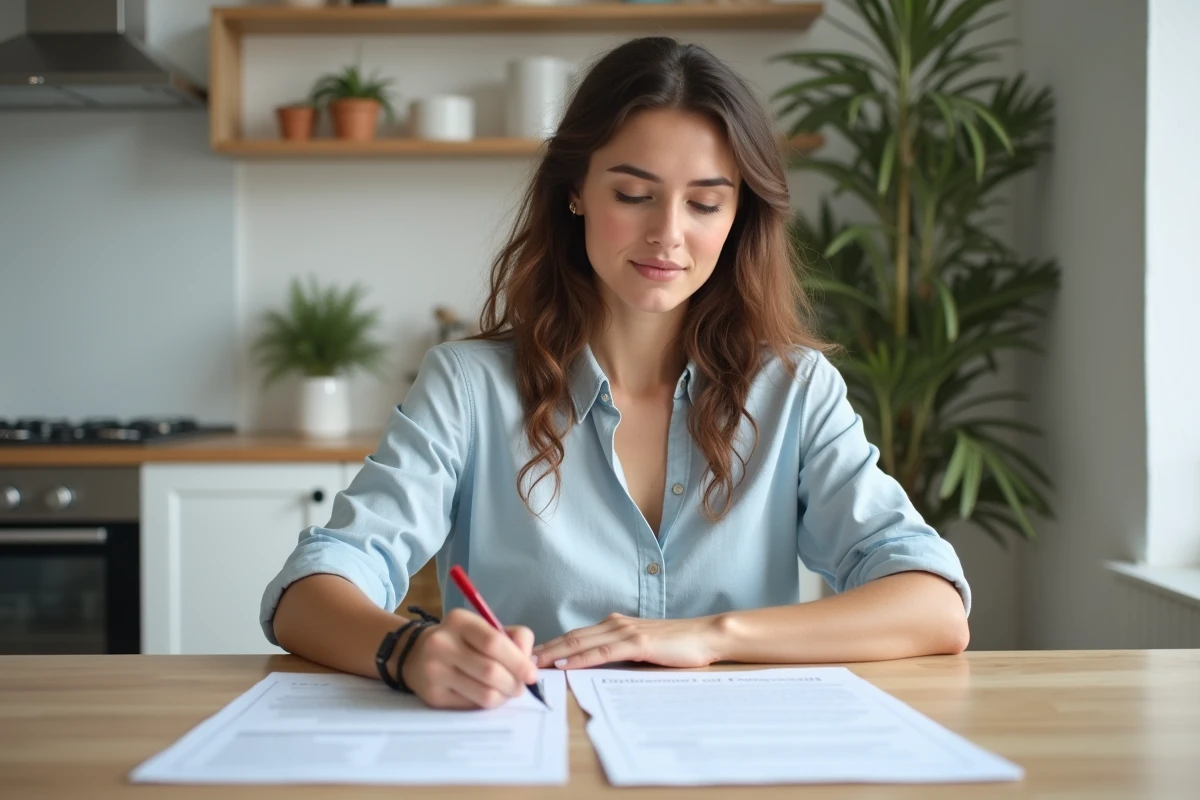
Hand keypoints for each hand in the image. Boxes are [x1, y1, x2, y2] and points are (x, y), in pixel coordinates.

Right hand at [401, 608, 537, 709]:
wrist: (415, 655)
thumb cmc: (461, 641)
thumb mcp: (483, 628)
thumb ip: (513, 639)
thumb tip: (530, 664)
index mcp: (459, 621)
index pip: (494, 642)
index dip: (518, 661)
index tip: (532, 674)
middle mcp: (442, 644)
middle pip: (490, 671)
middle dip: (514, 683)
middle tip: (521, 687)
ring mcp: (434, 671)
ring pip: (483, 693)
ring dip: (503, 696)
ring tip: (506, 692)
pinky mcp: (432, 696)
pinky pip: (471, 705)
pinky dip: (486, 703)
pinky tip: (486, 695)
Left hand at [532, 613, 723, 669]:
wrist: (706, 635)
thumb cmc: (677, 645)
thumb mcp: (642, 648)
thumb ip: (620, 652)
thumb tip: (595, 665)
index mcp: (615, 626)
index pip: (575, 636)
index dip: (550, 645)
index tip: (527, 656)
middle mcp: (615, 624)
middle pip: (571, 636)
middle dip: (543, 649)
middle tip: (516, 659)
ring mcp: (625, 632)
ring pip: (581, 642)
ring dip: (555, 653)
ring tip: (532, 663)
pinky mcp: (637, 642)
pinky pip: (603, 652)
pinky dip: (581, 658)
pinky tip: (566, 663)